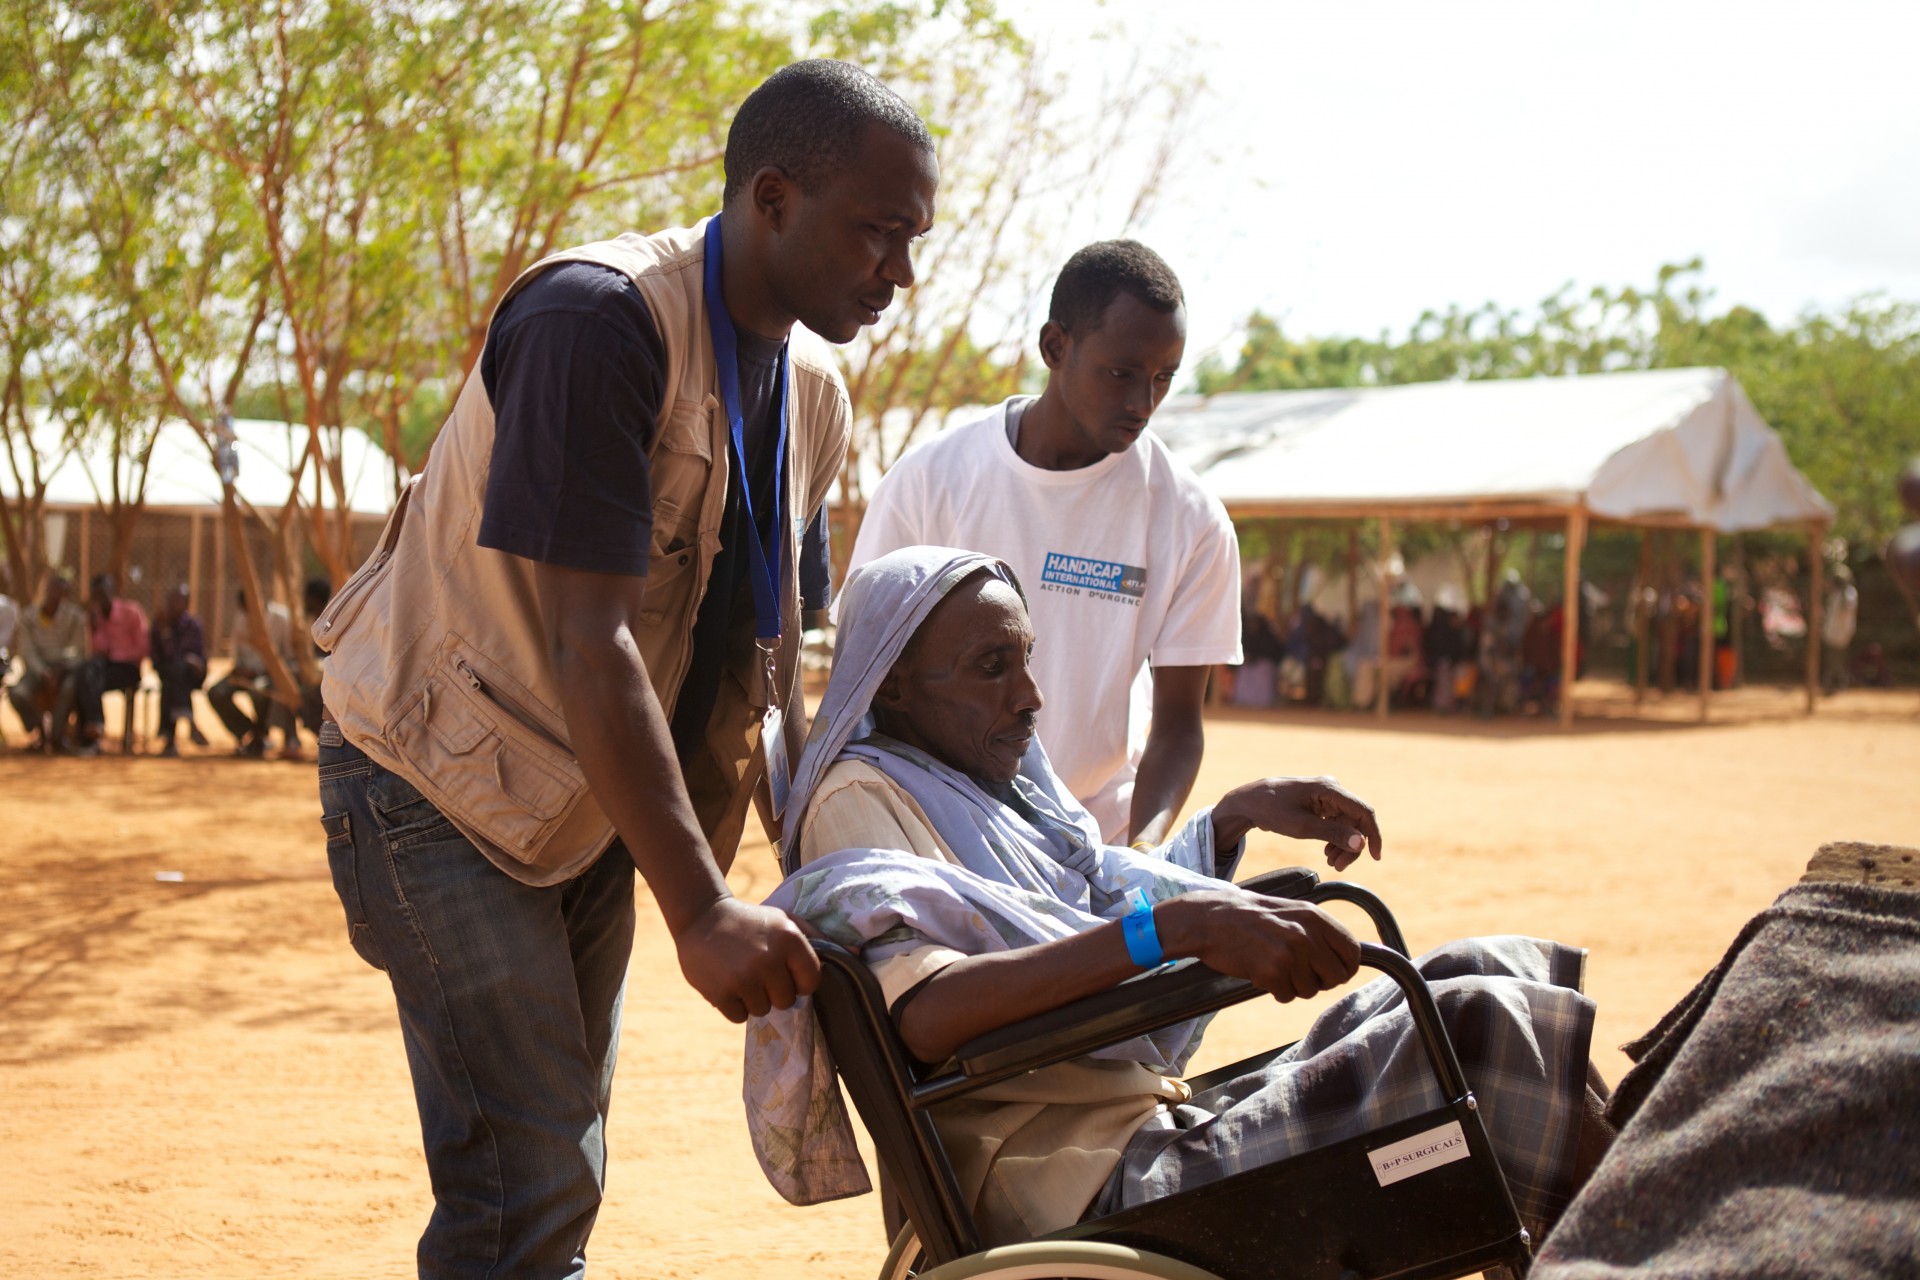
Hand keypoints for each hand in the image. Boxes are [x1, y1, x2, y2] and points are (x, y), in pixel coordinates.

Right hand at [674, 896, 821, 1022]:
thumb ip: (820, 938)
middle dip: (774, 990)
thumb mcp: (786, 921)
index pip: (811, 982)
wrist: (701, 917)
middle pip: (787, 1001)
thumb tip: (858, 953)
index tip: (785, 970)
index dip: (799, 980)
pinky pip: (740, 1017)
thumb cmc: (752, 922)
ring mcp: (744, 977)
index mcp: (790, 939)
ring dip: (753, 998)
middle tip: (759, 970)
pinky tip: (727, 981)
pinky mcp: (721, 992)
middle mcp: (769, 959)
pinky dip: (734, 1004)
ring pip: (763, 1010)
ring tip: (741, 973)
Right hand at [1157, 889, 1361, 1001]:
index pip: (1352, 952)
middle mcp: (1306, 934)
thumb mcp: (1290, 911)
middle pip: (1336, 977)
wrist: (1209, 920)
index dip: (1345, 967)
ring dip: (1293, 986)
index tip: (1332, 972)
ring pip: (1310, 990)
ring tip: (1273, 967)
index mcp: (1315, 917)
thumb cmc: (1249, 917)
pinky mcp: (1272, 971)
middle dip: (1320, 981)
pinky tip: (1260, 972)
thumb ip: (1317, 930)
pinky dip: (1274, 990)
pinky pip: (1286, 996)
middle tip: (1299, 974)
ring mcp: (1290, 953)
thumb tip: (1347, 959)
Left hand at [1211, 776, 1382, 871]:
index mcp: (1330, 788)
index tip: (1375, 857)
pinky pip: (1337, 822)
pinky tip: (1327, 852)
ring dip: (1343, 844)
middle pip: (1356, 821)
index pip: (1364, 812)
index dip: (1373, 835)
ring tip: (1330, 862)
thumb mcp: (1302, 827)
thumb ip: (1333, 834)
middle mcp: (1332, 789)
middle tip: (1337, 866)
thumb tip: (1361, 843)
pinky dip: (1335, 838)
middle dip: (1351, 845)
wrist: (1250, 802)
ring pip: (1347, 824)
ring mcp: (1327, 795)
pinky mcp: (1321, 803)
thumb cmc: (1273, 810)